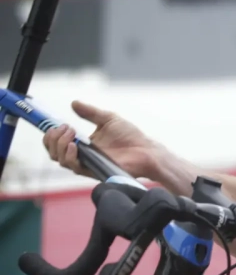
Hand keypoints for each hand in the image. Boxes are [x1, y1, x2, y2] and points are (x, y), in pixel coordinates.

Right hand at [42, 100, 159, 179]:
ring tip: (71, 134)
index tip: (58, 124)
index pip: (57, 142)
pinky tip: (74, 146)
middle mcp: (81, 155)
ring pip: (60, 159)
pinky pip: (74, 167)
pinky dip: (69, 156)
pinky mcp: (92, 171)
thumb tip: (74, 103)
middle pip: (53, 152)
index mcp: (83, 143)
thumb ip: (91, 112)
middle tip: (66, 128)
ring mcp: (86, 164)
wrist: (145, 150)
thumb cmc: (130, 136)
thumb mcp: (108, 119)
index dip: (51, 134)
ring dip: (59, 145)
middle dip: (52, 138)